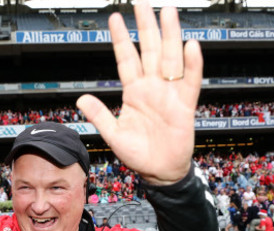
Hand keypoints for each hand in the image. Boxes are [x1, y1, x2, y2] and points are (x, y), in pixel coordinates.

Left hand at [76, 0, 201, 185]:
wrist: (160, 171)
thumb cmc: (138, 154)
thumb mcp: (113, 134)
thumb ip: (99, 115)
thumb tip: (81, 98)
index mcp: (134, 92)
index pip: (126, 58)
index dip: (120, 39)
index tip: (114, 18)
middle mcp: (152, 87)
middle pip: (149, 50)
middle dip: (145, 26)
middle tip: (142, 2)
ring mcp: (169, 93)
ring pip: (170, 58)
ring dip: (170, 35)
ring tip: (168, 11)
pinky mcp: (185, 104)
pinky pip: (190, 81)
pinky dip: (192, 65)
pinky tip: (191, 46)